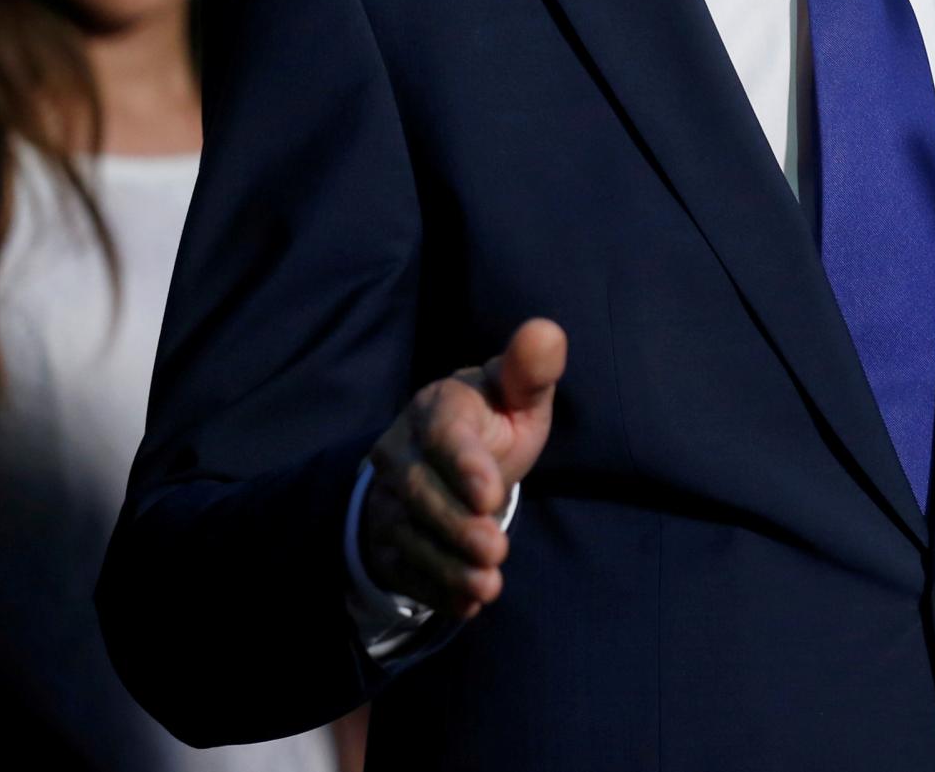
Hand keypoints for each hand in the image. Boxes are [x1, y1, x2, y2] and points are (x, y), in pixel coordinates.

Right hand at [359, 318, 564, 618]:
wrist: (446, 463)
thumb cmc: (493, 421)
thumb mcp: (516, 395)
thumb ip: (532, 370)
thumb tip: (547, 331)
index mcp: (435, 408)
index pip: (443, 436)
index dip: (463, 464)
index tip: (491, 493)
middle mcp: (400, 453)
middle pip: (419, 494)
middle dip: (456, 525)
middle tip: (497, 550)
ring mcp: (388, 500)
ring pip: (408, 537)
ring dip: (446, 565)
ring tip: (487, 586)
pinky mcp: (387, 541)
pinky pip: (403, 569)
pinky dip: (433, 589)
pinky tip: (467, 603)